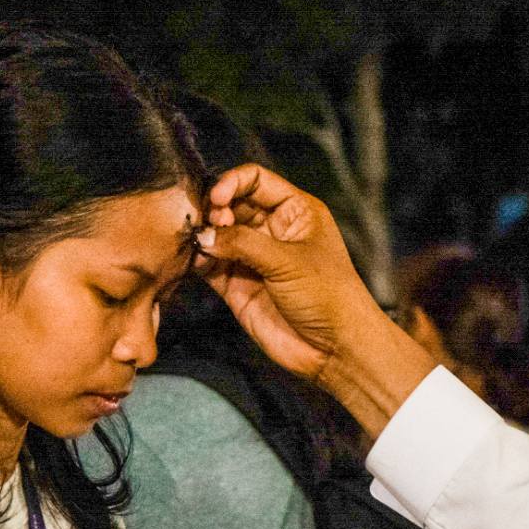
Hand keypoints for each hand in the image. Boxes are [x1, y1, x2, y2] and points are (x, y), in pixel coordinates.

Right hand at [197, 165, 437, 436]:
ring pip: (216, 234)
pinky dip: (197, 261)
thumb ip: (242, 243)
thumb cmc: (327, 295)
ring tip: (199, 242)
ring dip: (203, 235)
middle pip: (231, 204)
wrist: (334, 348)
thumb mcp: (287, 260)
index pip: (255, 179)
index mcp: (294, 210)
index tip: (216, 198)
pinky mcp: (237, 286)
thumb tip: (203, 233)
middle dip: (214, 210)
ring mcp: (252, 257)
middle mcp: (271, 229)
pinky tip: (194, 260)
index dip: (231, 183)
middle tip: (210, 224)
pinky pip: (209, 265)